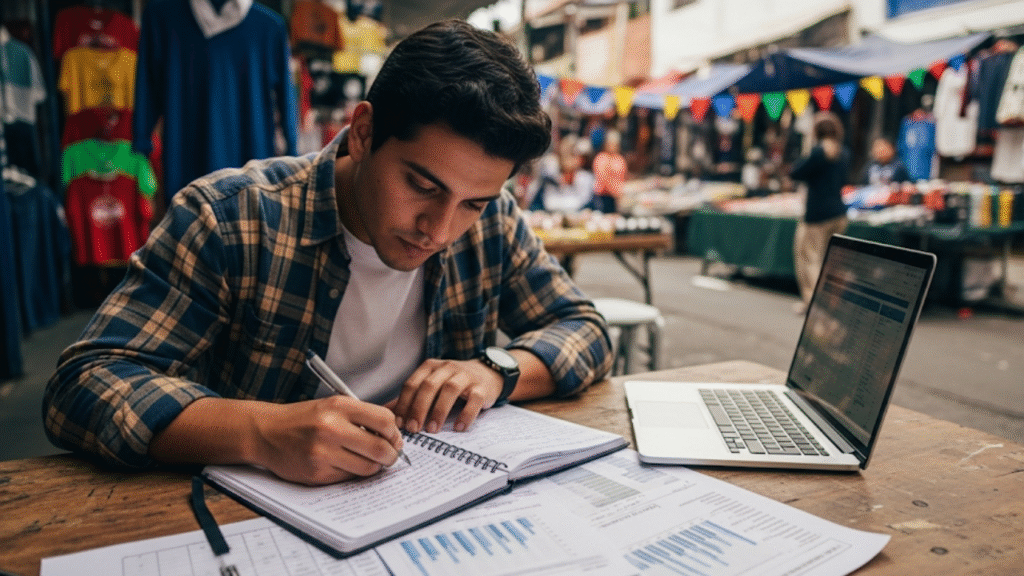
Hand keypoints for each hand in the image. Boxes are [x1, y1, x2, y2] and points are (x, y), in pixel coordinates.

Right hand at [251, 396, 404, 485]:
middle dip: (391, 455)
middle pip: (380, 448)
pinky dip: (353, 473)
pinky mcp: (317, 473)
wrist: (266, 432)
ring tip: (369, 460)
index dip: (394, 432)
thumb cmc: (303, 418)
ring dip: (374, 467)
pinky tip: (345, 464)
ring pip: (367, 467)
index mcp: (339, 406)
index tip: (393, 438)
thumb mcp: (332, 405)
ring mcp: (323, 452)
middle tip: (390, 456)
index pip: (384, 420)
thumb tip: (394, 432)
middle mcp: (331, 428)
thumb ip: (361, 416)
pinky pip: (349, 477)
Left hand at [390, 358, 502, 434]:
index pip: (412, 384)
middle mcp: (447, 368)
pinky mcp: (482, 387)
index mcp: (430, 367)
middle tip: (414, 429)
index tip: (399, 424)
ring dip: (439, 411)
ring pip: (450, 389)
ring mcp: (466, 376)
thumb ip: (411, 397)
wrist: (487, 373)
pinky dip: (466, 415)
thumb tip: (386, 412)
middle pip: (429, 386)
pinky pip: (474, 399)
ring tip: (432, 430)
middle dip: (419, 408)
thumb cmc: (454, 383)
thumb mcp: (432, 385)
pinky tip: (458, 428)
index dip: (404, 404)